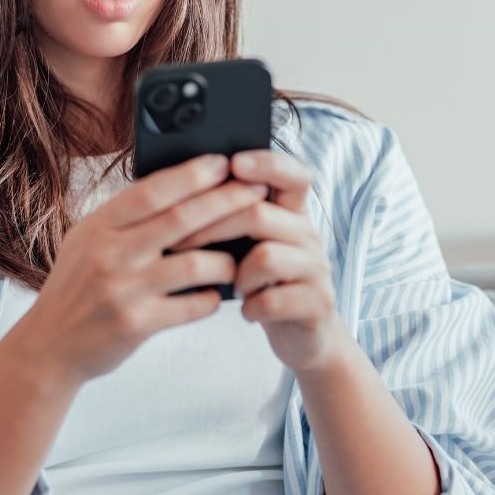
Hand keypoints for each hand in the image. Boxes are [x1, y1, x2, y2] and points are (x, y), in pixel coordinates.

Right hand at [13, 154, 267, 387]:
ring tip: (239, 257)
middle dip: (226, 201)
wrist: (50, 344)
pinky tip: (217, 294)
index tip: (222, 162)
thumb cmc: (76, 285)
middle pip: (182, 220)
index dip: (191, 174)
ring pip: (196, 264)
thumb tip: (175, 186)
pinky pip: (193, 306)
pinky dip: (212, 298)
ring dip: (226, 258)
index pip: (152, 191)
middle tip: (256, 191)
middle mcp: (111, 253)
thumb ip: (124, 218)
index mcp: (99, 226)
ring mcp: (125, 290)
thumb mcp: (87, 239)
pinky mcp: (137, 325)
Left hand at [167, 148, 346, 373]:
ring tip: (228, 283)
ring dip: (236, 273)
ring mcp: (316, 268)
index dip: (266, 163)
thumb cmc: (261, 280)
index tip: (234, 162)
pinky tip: (246, 308)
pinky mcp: (317, 303)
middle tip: (177, 242)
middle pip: (259, 213)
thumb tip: (179, 188)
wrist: (300, 333)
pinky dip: (250, 306)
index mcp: (291, 211)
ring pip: (266, 256)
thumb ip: (231, 216)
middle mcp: (308, 233)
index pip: (293, 173)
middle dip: (210, 226)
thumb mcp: (248, 243)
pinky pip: (272, 299)